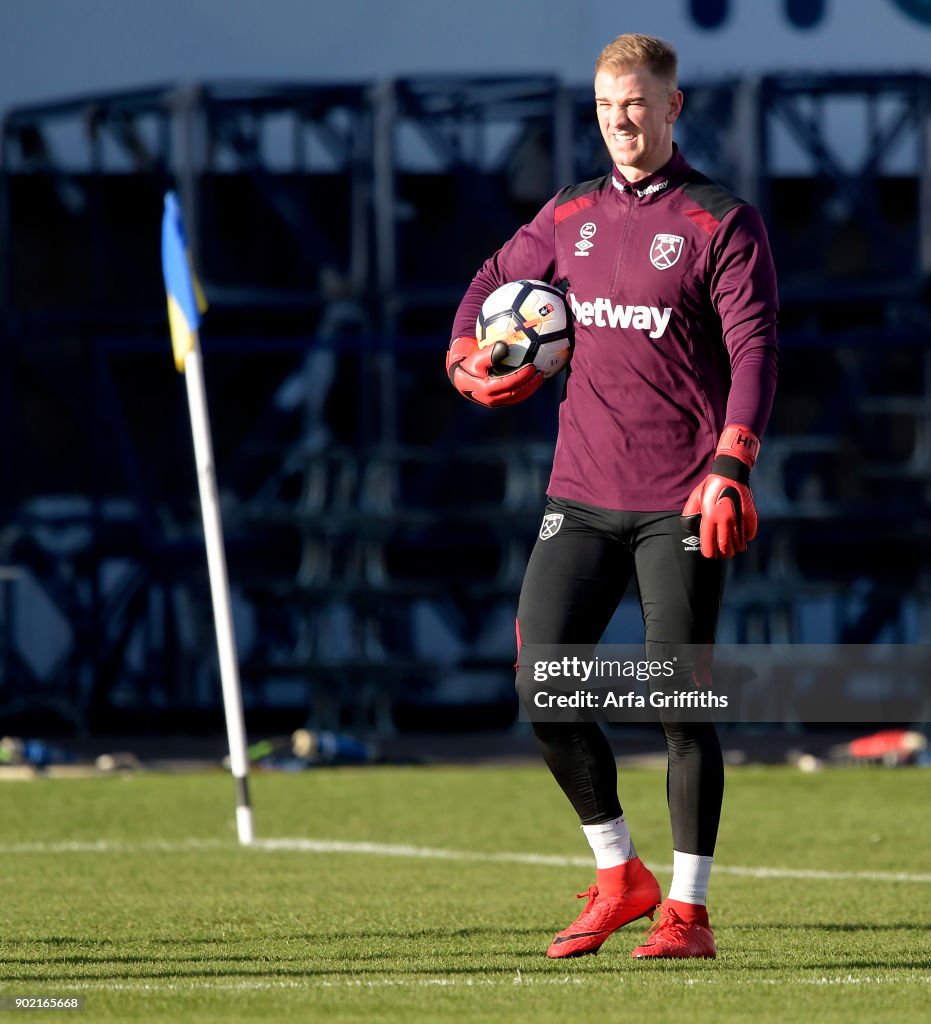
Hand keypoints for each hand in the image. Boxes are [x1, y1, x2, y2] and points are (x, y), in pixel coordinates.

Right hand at [446, 336, 542, 407]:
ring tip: (539, 379)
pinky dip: (524, 391)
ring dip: (529, 390)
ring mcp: (495, 403)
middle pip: (515, 394)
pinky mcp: (498, 403)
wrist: (461, 379)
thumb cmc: (469, 366)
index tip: (532, 367)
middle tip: (540, 375)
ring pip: (516, 398)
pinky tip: (531, 382)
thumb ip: (489, 353)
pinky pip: (514, 398)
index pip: (509, 383)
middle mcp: (491, 399)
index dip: (522, 376)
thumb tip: (506, 347)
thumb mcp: (476, 358)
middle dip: (530, 385)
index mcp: (486, 389)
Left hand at [681, 425, 759, 558]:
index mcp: (710, 516)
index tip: (710, 555)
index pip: (709, 543)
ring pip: (739, 543)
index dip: (709, 552)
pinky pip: (749, 534)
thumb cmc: (710, 486)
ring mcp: (739, 518)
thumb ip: (690, 514)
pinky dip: (745, 538)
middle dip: (723, 554)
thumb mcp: (695, 498)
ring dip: (735, 549)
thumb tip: (690, 528)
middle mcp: (725, 519)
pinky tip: (742, 538)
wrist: (730, 473)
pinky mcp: (750, 516)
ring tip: (732, 549)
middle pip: (725, 546)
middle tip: (722, 555)